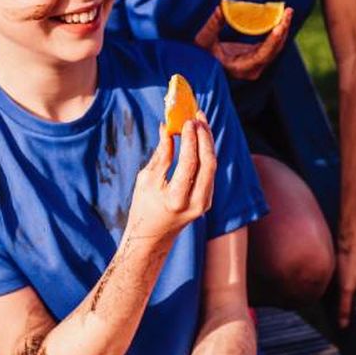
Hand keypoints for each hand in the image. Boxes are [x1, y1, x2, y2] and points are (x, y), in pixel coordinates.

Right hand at [124, 119, 215, 245]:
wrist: (153, 237)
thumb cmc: (143, 207)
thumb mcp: (146, 180)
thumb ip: (161, 155)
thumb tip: (168, 128)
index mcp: (176, 199)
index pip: (190, 163)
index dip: (190, 139)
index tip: (187, 121)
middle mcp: (196, 203)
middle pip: (208, 163)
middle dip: (204, 137)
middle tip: (197, 117)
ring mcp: (205, 204)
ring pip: (212, 167)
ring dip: (207, 142)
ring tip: (200, 122)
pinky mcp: (207, 201)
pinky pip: (210, 172)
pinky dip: (206, 153)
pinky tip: (200, 137)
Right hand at [194, 5, 292, 81]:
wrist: (199, 67)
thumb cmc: (199, 56)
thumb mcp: (203, 40)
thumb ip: (213, 24)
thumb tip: (222, 6)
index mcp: (241, 68)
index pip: (263, 55)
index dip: (273, 41)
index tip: (280, 26)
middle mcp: (252, 69)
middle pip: (274, 50)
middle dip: (282, 29)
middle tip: (288, 11)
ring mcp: (256, 65)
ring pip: (275, 47)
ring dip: (281, 29)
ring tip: (286, 11)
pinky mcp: (256, 58)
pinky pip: (271, 45)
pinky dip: (275, 32)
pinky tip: (279, 17)